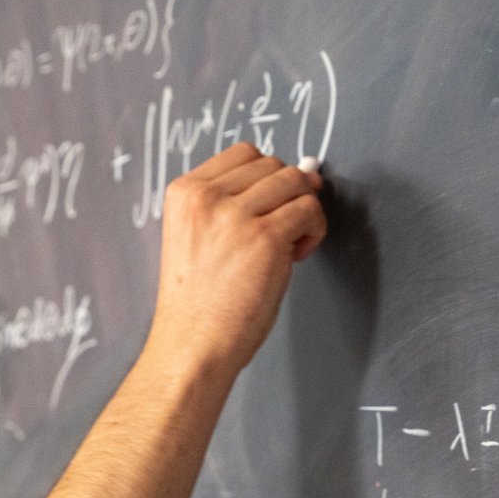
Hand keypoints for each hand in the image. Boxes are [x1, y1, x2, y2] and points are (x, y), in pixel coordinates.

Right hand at [146, 143, 325, 376]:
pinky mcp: (265, 238)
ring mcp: (235, 216)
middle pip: (273, 164)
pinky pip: (310, 210)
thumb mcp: (199, 236)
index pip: (243, 153)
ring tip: (288, 246)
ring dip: (303, 210)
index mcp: (184, 193)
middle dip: (286, 195)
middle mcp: (207, 197)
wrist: (193, 344)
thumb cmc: (199, 302)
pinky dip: (314, 231)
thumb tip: (306, 173)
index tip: (269, 207)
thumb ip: (236, 203)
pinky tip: (296, 256)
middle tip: (278, 233)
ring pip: (296, 181)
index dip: (266, 178)